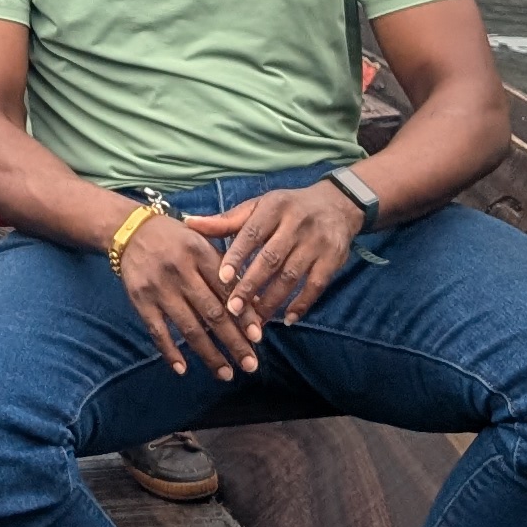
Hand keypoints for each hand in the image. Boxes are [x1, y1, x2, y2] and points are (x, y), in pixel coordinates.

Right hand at [114, 210, 262, 379]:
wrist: (130, 230)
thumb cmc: (176, 239)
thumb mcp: (203, 242)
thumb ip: (226, 269)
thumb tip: (253, 304)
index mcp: (201, 253)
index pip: (227, 290)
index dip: (244, 315)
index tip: (258, 338)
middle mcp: (181, 271)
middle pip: (212, 313)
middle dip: (234, 342)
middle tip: (251, 365)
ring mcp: (159, 288)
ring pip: (189, 328)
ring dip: (209, 354)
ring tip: (226, 373)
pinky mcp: (140, 300)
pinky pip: (157, 331)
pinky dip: (170, 352)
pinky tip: (183, 369)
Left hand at [205, 179, 365, 329]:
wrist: (337, 204)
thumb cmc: (287, 208)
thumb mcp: (259, 207)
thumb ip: (227, 220)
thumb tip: (189, 223)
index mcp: (273, 208)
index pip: (252, 233)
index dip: (237, 256)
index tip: (221, 278)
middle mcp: (296, 224)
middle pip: (271, 258)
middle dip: (251, 285)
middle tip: (232, 310)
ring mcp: (317, 242)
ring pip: (291, 276)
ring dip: (272, 301)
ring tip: (254, 322)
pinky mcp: (333, 259)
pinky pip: (316, 285)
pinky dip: (302, 304)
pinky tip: (287, 319)